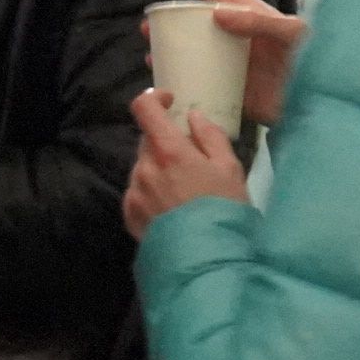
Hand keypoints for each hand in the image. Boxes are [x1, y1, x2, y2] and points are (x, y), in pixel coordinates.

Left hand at [122, 89, 250, 239]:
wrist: (207, 260)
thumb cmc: (224, 211)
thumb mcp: (230, 169)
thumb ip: (210, 137)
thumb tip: (193, 117)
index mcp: (168, 151)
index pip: (144, 108)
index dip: (154, 98)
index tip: (169, 102)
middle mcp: (144, 168)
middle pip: (148, 141)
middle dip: (166, 144)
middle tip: (191, 161)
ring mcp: (134, 192)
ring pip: (143, 167)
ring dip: (159, 170)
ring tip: (185, 193)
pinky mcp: (129, 215)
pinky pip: (137, 192)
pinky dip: (151, 192)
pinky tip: (172, 209)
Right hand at [162, 0, 306, 125]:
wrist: (322, 102)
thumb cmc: (312, 58)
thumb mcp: (290, 34)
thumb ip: (259, 21)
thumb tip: (218, 14)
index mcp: (253, 17)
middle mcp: (241, 39)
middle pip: (200, 24)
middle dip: (173, 22)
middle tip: (148, 25)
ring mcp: (237, 66)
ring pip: (198, 55)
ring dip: (174, 54)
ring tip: (150, 56)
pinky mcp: (237, 93)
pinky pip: (205, 86)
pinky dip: (186, 85)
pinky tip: (169, 87)